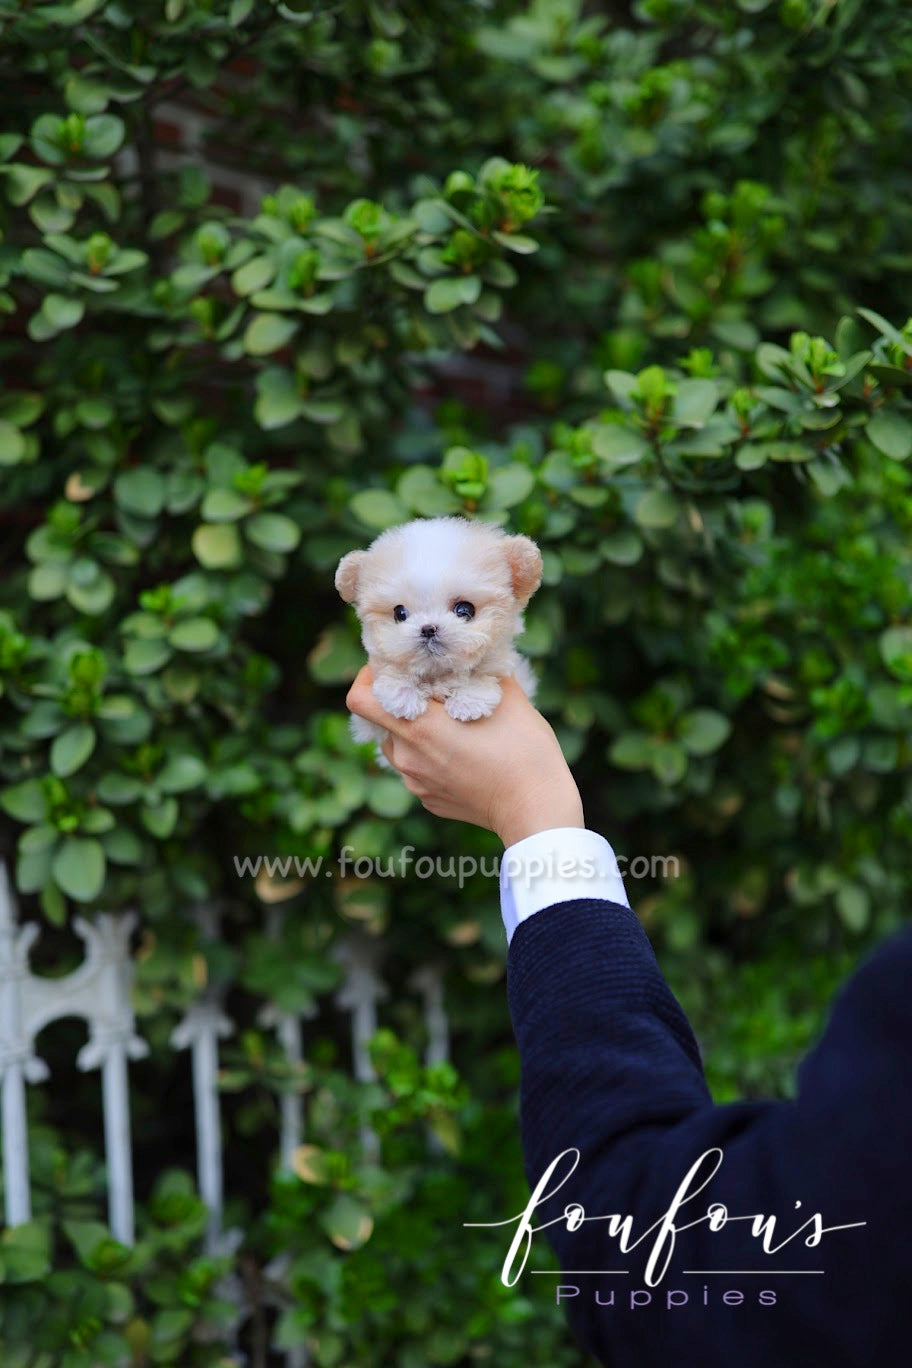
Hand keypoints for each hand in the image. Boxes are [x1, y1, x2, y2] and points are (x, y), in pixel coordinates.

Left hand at [345, 665, 584, 846]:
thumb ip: (481, 669)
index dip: (368, 679)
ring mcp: (417, 783)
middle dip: (402, 703)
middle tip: (434, 692)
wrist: (536, 809)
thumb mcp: (507, 697)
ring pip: (400, 746)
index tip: (390, 669)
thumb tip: (472, 651)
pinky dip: (432, 756)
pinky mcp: (429, 800)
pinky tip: (464, 753)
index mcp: (419, 728)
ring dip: (416, 730)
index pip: (361, 699)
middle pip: (383, 720)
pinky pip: (419, 769)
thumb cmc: (525, 752)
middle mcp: (409, 758)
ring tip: (451, 724)